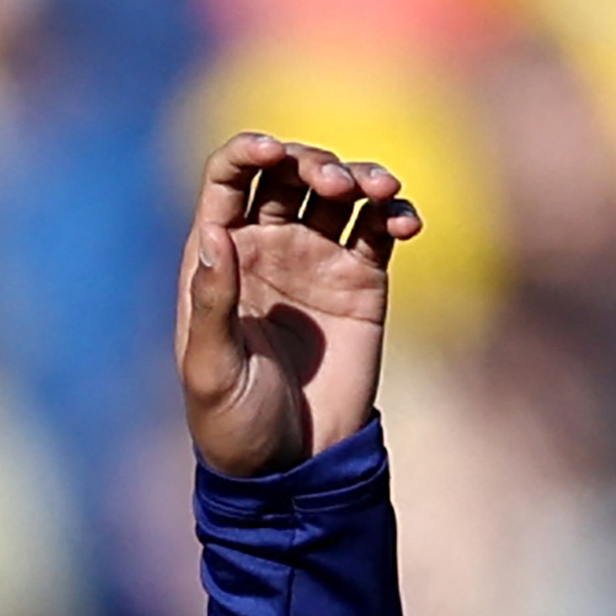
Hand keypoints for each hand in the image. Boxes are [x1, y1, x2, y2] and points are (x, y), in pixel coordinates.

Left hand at [176, 132, 421, 477]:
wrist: (292, 465)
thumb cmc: (232, 422)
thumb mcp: (211, 367)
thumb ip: (211, 302)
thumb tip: (214, 235)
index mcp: (219, 254)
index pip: (230, 178)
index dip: (250, 151)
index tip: (274, 150)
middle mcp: (267, 245)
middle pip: (290, 172)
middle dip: (313, 160)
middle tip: (334, 183)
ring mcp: (316, 259)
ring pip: (341, 192)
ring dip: (361, 175)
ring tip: (379, 191)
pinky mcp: (362, 282)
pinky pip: (380, 229)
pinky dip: (395, 213)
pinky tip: (405, 221)